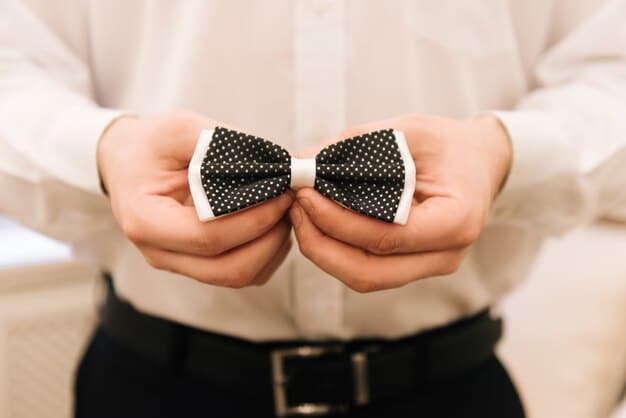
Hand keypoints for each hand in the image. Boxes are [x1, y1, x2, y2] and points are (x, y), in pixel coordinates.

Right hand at [98, 111, 293, 286]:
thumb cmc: (150, 145)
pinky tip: (273, 222)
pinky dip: (267, 253)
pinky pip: (241, 273)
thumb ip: (226, 143)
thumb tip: (279, 162)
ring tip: (284, 210)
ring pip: (240, 276)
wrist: (126, 162)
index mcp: (146, 221)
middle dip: (271, 237)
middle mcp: (161, 253)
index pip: (210, 237)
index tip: (282, 191)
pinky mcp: (197, 264)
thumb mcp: (180, 129)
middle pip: (230, 269)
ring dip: (273, 247)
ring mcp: (179, 263)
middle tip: (289, 202)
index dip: (255, 218)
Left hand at [290, 114, 511, 291]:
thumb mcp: (407, 130)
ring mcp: (429, 265)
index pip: (386, 237)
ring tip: (301, 214)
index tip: (305, 193)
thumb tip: (302, 161)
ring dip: (324, 250)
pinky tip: (319, 222)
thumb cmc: (448, 145)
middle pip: (369, 272)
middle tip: (295, 208)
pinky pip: (368, 269)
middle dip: (321, 244)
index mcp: (455, 221)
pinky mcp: (412, 265)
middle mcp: (445, 255)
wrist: (479, 162)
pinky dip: (337, 250)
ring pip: (364, 277)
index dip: (337, 219)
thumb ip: (355, 146)